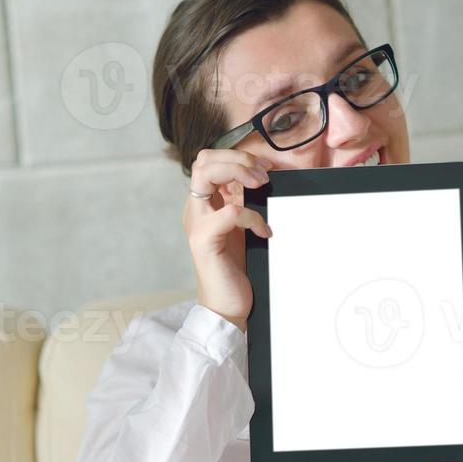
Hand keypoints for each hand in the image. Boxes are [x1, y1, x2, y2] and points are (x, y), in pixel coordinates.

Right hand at [182, 148, 272, 330]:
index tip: (266, 168)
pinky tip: (265, 231)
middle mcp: (196, 209)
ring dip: (238, 172)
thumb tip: (266, 179)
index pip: (210, 160)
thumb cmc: (237, 270)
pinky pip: (229, 212)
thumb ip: (246, 204)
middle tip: (263, 174)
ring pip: (206, 173)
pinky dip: (252, 216)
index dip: (238, 156)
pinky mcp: (203, 240)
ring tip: (261, 185)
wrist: (228, 306)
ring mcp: (197, 223)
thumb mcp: (243, 229)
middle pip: (204, 159)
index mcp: (205, 204)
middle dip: (237, 157)